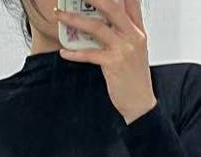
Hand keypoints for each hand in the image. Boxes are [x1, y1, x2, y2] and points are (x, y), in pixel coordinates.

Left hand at [54, 0, 157, 123]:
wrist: (140, 103)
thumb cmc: (135, 78)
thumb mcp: (135, 51)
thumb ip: (124, 33)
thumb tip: (105, 21)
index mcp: (138, 31)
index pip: (132, 2)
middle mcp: (132, 36)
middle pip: (112, 7)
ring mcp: (123, 49)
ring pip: (96, 27)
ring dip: (74, 19)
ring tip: (60, 16)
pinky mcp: (113, 64)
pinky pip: (89, 54)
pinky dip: (74, 53)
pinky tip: (64, 52)